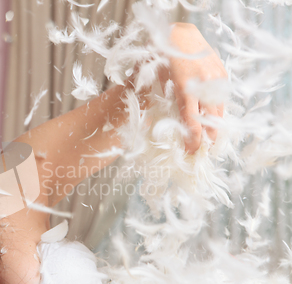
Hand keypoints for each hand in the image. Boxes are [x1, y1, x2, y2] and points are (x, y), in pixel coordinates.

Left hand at [159, 23, 226, 153]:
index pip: (192, 122)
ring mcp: (216, 79)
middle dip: (208, 137)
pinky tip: (213, 118)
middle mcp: (203, 85)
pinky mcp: (222, 74)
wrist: (180, 34)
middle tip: (203, 151)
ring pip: (219, 110)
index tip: (190, 152)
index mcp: (185, 88)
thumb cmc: (162, 57)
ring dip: (215, 125)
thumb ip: (167, 100)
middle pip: (210, 119)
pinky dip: (217, 109)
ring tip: (210, 139)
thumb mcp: (158, 81)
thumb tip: (168, 121)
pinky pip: (222, 98)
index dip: (192, 140)